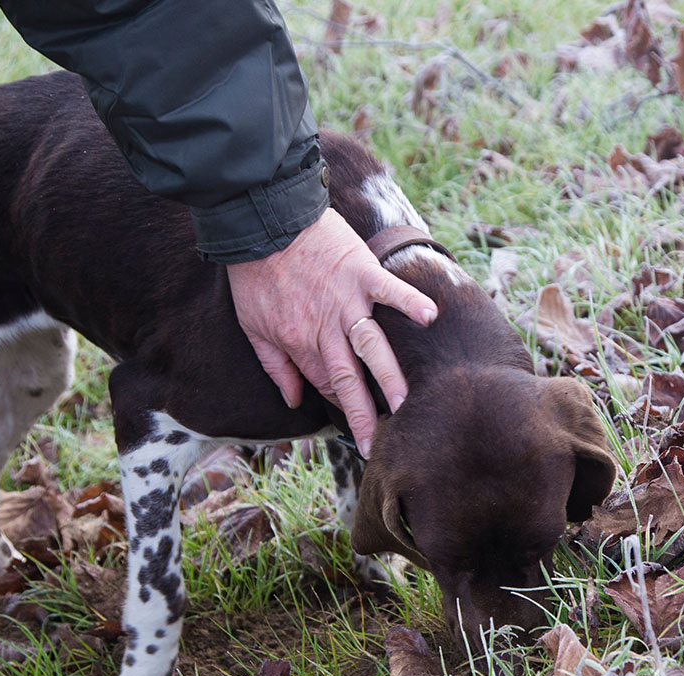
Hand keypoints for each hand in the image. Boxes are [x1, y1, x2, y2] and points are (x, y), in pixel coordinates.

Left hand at [226, 208, 437, 457]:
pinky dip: (409, 303)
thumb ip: (275, 366)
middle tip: (383, 445)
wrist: (260, 223)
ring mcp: (346, 301)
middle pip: (350, 379)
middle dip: (366, 416)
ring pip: (372, 347)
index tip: (361, 432)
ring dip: (388, 377)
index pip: (328, 386)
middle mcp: (325, 330)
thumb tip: (293, 401)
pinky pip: (389, 290)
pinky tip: (431, 318)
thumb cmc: (254, 274)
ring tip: (405, 404)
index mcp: (300, 344)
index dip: (345, 409)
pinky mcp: (360, 272)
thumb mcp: (252, 327)